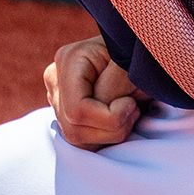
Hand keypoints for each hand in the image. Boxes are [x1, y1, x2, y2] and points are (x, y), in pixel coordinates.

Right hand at [43, 35, 147, 149]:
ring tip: (128, 112)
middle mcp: (55, 79)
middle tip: (134, 109)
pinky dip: (105, 137)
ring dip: (110, 134)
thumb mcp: (129, 66)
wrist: (137, 53)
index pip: (77, 110)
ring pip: (77, 139)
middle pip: (74, 129)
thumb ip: (112, 87)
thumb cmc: (136, 56)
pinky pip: (81, 141)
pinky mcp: (65, 112)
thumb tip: (100, 110)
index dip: (110, 118)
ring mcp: (57, 97)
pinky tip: (118, 119)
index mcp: (68, 60)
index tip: (133, 104)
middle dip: (112, 128)